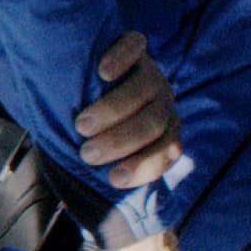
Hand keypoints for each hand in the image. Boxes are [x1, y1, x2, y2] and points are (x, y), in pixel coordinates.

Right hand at [74, 31, 180, 189]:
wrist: (85, 78)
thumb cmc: (93, 127)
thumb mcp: (103, 149)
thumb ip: (107, 168)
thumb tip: (99, 206)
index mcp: (163, 128)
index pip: (168, 150)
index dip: (144, 166)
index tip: (112, 178)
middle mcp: (162, 100)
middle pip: (154, 122)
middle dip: (122, 141)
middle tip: (87, 154)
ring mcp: (150, 70)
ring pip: (144, 88)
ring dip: (114, 109)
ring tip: (82, 125)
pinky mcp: (134, 44)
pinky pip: (135, 46)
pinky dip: (121, 59)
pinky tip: (103, 72)